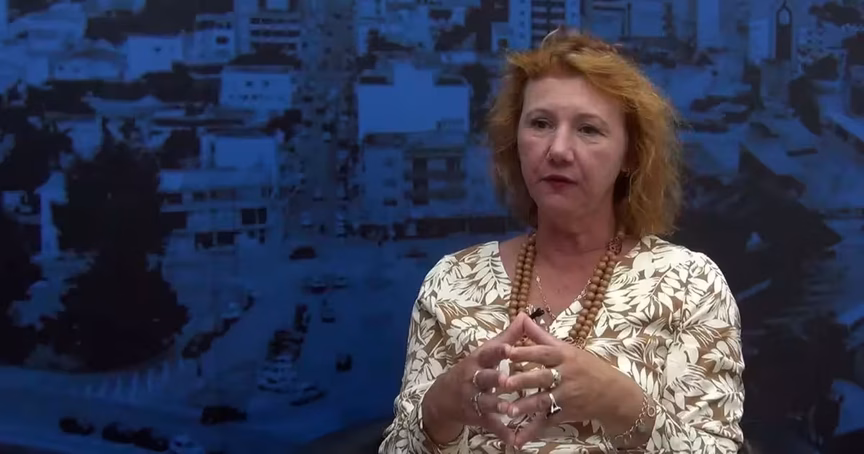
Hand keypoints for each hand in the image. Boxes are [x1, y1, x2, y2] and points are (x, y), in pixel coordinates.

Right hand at [423, 312, 533, 445]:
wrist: (444, 397)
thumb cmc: (473, 369)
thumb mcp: (486, 352)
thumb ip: (507, 336)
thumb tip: (525, 316)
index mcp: (477, 361)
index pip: (487, 354)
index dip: (498, 351)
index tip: (509, 348)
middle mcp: (473, 379)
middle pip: (483, 378)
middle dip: (494, 379)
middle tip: (506, 380)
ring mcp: (473, 399)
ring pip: (485, 402)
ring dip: (498, 406)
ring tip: (511, 410)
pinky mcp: (477, 417)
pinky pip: (490, 425)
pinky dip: (502, 433)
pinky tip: (515, 440)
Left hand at [502, 318, 644, 447]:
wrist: (615, 394)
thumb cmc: (587, 367)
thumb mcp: (567, 348)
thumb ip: (542, 335)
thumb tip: (522, 316)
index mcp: (565, 356)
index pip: (544, 352)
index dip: (525, 351)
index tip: (507, 351)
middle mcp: (566, 375)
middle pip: (542, 377)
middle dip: (523, 380)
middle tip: (503, 382)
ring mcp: (567, 396)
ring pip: (544, 401)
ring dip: (526, 406)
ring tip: (508, 410)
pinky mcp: (567, 413)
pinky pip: (547, 422)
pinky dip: (532, 432)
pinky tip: (517, 440)